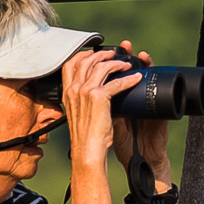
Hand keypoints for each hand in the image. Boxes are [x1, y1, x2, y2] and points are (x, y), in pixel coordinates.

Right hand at [62, 45, 138, 168]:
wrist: (87, 150)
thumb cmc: (86, 137)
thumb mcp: (79, 115)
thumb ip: (82, 101)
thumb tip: (94, 92)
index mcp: (67, 93)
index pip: (69, 65)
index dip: (81, 55)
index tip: (92, 53)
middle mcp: (74, 90)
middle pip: (86, 61)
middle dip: (102, 54)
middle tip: (114, 55)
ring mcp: (84, 91)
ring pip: (101, 67)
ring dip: (116, 63)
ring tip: (127, 64)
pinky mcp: (98, 97)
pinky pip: (116, 82)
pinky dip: (128, 79)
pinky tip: (136, 79)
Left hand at [108, 42, 170, 174]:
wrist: (141, 157)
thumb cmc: (125, 143)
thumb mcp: (108, 122)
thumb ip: (100, 108)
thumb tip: (85, 93)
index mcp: (121, 100)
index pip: (117, 76)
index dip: (112, 63)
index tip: (107, 51)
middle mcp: (134, 98)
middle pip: (131, 71)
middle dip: (126, 56)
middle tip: (124, 46)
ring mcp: (147, 101)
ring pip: (147, 75)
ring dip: (143, 61)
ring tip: (139, 52)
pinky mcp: (159, 106)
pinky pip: (159, 87)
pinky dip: (156, 74)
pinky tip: (150, 65)